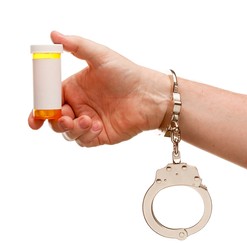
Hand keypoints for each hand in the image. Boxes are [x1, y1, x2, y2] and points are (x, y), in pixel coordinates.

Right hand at [28, 31, 170, 146]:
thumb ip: (77, 46)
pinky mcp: (100, 135)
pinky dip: (86, 136)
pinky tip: (98, 126)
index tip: (36, 115)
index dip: (40, 110)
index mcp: (75, 89)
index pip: (50, 101)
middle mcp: (80, 106)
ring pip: (68, 133)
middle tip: (65, 117)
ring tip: (87, 121)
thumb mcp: (101, 56)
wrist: (149, 95)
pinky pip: (84, 141)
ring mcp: (90, 122)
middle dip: (55, 122)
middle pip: (56, 120)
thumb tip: (54, 35)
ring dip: (71, 129)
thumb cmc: (127, 74)